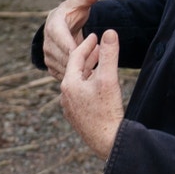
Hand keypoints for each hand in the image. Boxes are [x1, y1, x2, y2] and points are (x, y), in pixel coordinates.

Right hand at [42, 0, 104, 79]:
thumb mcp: (82, 2)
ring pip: (63, 68)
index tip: (93, 51)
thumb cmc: (73, 11)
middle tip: (100, 61)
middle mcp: (47, 42)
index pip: (63, 40)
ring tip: (97, 66)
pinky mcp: (51, 66)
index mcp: (53, 26)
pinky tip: (89, 72)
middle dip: (81, 60)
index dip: (76, 47)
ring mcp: (47, 55)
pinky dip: (76, 75)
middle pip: (63, 57)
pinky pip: (63, 75)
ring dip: (80, 69)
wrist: (62, 24)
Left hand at [60, 30, 123, 158]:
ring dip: (89, 72)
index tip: (96, 35)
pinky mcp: (77, 117)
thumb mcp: (108, 78)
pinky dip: (89, 86)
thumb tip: (109, 32)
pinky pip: (81, 95)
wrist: (108, 141)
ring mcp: (70, 107)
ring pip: (79, 83)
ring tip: (101, 64)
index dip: (87, 45)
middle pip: (76, 70)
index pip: (75, 57)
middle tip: (99, 45)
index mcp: (69, 84)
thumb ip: (108, 54)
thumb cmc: (106, 110)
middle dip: (88, 57)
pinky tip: (98, 87)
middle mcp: (65, 95)